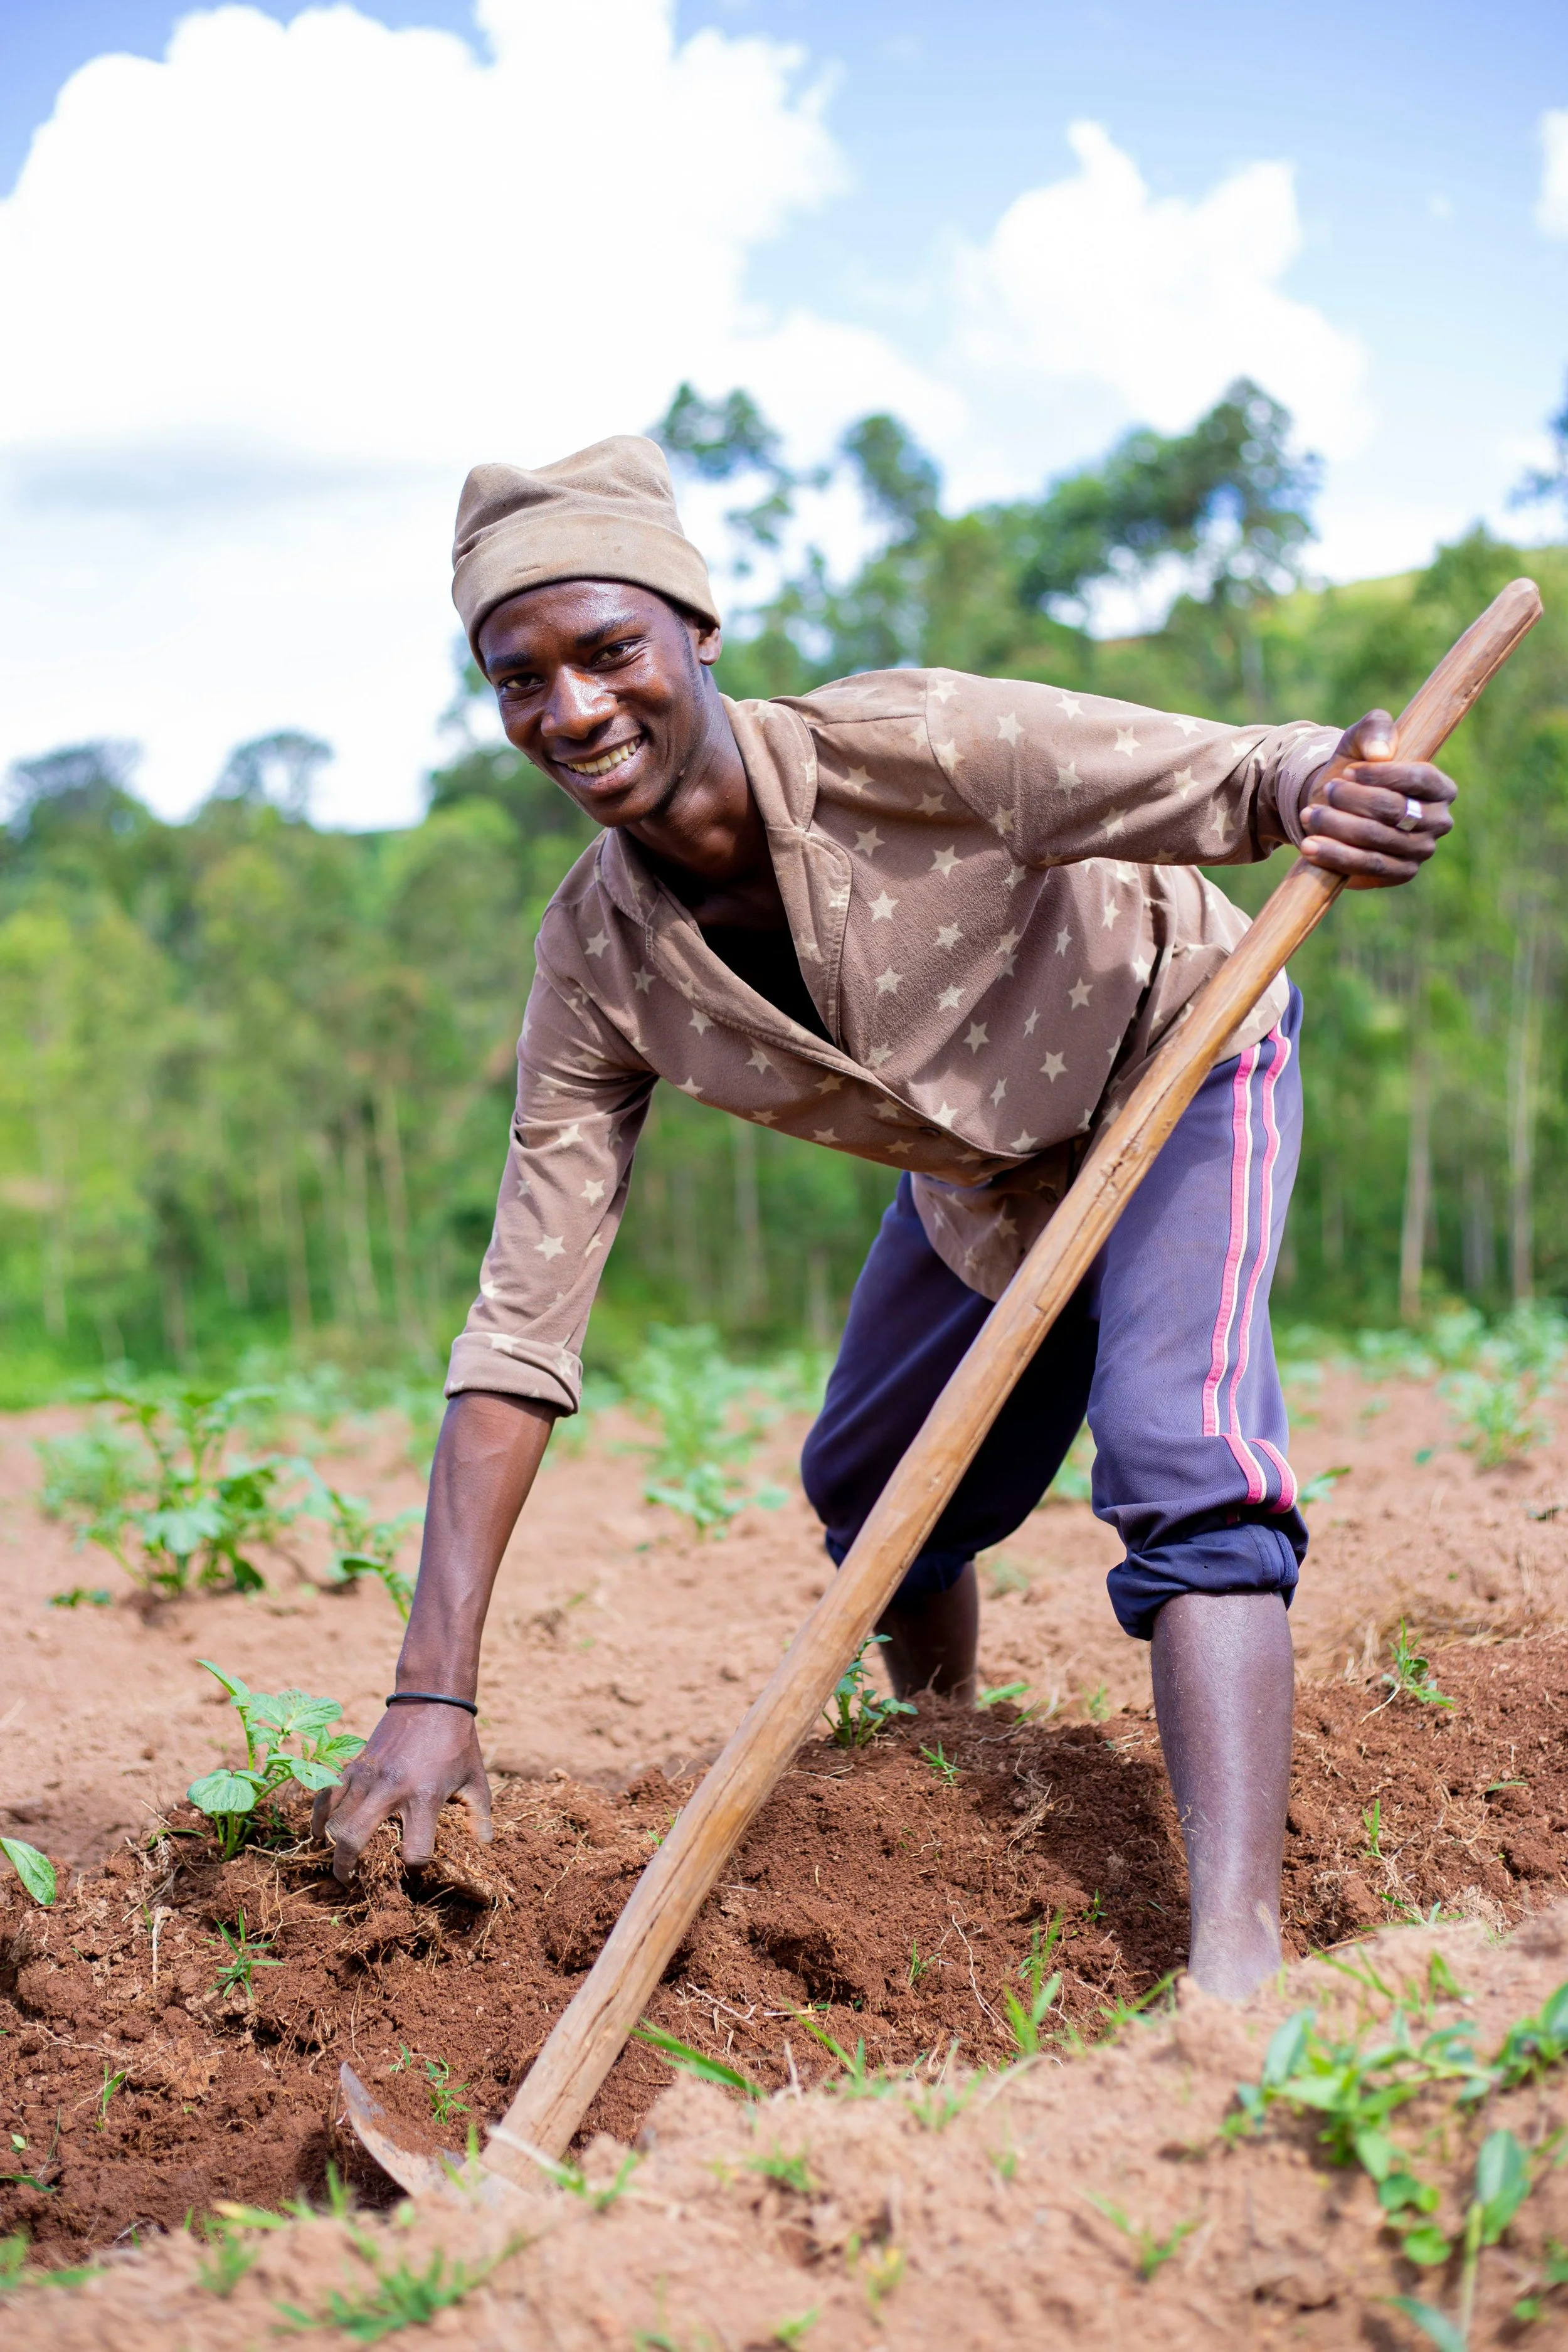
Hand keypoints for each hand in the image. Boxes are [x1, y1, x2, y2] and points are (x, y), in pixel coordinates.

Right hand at [311, 1703, 491, 1884]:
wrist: (433, 1698)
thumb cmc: (458, 1743)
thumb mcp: (476, 1780)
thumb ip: (480, 1817)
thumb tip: (485, 1847)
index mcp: (425, 1798)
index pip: (414, 1852)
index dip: (417, 1865)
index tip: (418, 1863)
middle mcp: (390, 1790)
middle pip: (354, 1841)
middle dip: (348, 1867)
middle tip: (350, 1880)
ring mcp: (367, 1776)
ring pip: (335, 1822)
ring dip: (332, 1846)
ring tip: (339, 1860)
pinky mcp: (354, 1764)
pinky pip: (325, 1796)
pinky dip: (319, 1817)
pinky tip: (320, 1832)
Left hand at [1299, 710, 1455, 888]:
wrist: (1334, 808)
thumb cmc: (1354, 770)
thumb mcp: (1360, 740)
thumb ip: (1373, 729)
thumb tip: (1381, 751)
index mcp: (1440, 788)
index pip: (1418, 779)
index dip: (1381, 775)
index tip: (1347, 771)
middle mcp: (1438, 822)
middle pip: (1392, 810)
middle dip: (1351, 799)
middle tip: (1325, 791)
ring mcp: (1420, 851)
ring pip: (1376, 839)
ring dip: (1337, 826)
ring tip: (1309, 815)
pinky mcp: (1399, 874)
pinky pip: (1367, 867)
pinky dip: (1336, 856)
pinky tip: (1309, 846)